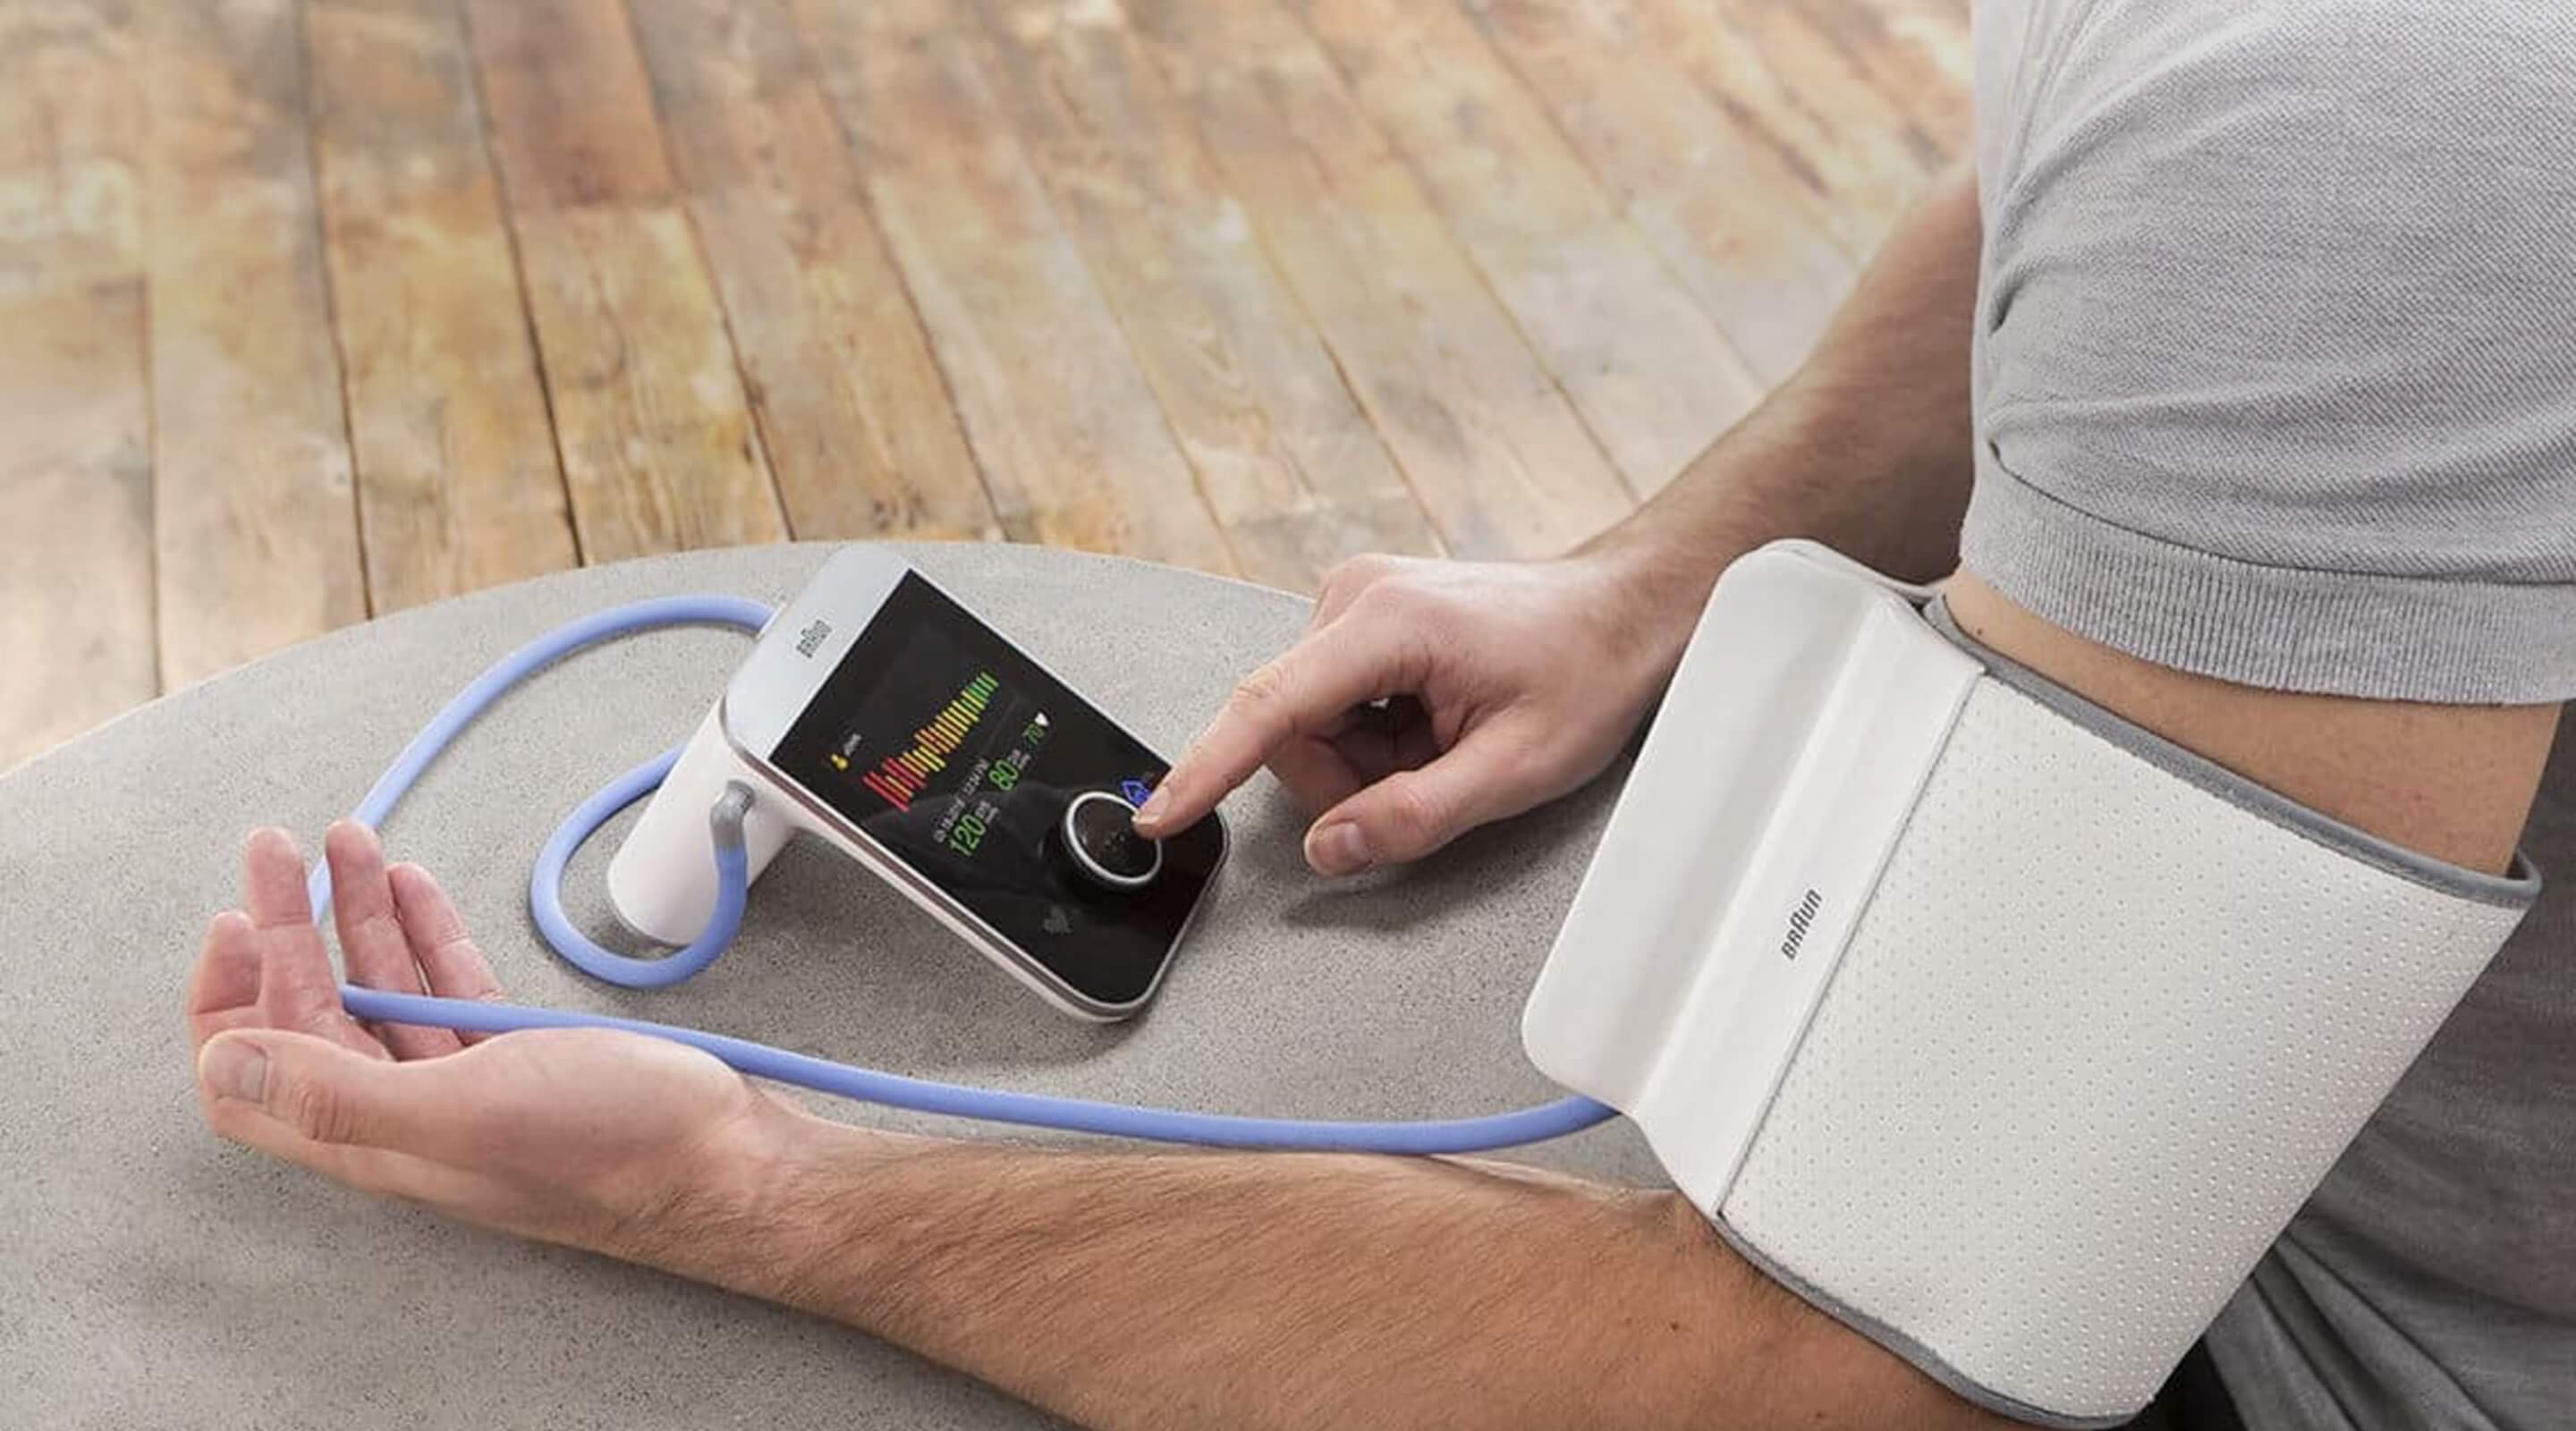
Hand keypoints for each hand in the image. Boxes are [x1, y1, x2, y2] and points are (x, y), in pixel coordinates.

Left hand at [184, 822, 790, 1268]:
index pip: (249, 1077)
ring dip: (353, 914)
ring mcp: (458, 1082)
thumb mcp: (463, 1112)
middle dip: (285, 926)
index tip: (241, 920)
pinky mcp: (514, 1057)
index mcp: (370, 1138)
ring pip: (376, 990)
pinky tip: (413, 888)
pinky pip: (443, 987)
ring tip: (348, 841)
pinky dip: (422, 932)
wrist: (719, 1160)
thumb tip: (224, 1067)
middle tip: (277, 847)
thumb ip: (338, 1095)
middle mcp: (401, 1114)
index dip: (228, 1000)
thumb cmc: (607, 1148)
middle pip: (308, 1014)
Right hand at [1133, 552, 1687, 874]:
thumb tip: (1331, 847)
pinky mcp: (1362, 616)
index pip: (1268, 709)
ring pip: (1309, 723)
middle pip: (1289, 730)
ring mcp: (1355, 602)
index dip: (1206, 772)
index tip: (1160, 817)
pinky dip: (1375, 733)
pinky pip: (1332, 703)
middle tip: (1434, 777)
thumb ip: (1417, 815)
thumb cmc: (1585, 670)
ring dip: (1366, 758)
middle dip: (1348, 779)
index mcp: (1385, 623)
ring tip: (1445, 742)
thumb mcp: (1516, 767)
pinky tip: (1433, 722)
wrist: (1622, 609)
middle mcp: (1354, 598)